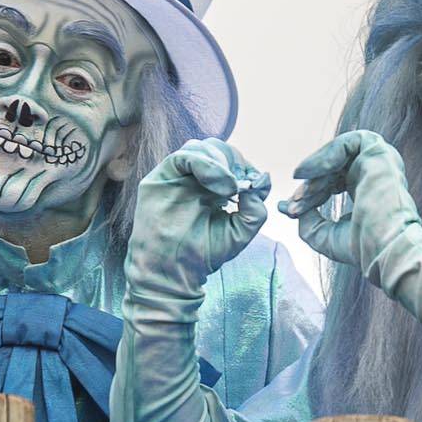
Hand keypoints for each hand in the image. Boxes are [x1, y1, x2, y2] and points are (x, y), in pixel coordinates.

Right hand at [126, 138, 269, 302]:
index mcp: (211, 188)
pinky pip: (181, 157)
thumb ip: (255, 210)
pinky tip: (218, 184)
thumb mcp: (239, 233)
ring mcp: (175, 178)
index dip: (244, 165)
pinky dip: (204, 163)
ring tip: (230, 187)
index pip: (229, 161)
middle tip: (242, 182)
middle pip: (215, 148)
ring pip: (198, 147)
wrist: (173, 274)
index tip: (255, 183)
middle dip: (234, 160)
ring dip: (220, 161)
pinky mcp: (159, 180)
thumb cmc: (202, 255)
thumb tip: (261, 181)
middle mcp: (192, 179)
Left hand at [279, 130, 421, 276]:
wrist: (384, 250)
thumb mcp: (323, 234)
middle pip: (332, 168)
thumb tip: (284, 206)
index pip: (330, 182)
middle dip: (309, 185)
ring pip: (338, 154)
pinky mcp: (380, 153)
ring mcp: (379, 162)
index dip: (309, 193)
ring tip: (302, 192)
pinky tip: (311, 173)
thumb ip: (305, 218)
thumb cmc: (361, 248)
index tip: (291, 210)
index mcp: (365, 190)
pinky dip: (326, 155)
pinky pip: (349, 142)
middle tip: (294, 203)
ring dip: (316, 171)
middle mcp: (373, 173)